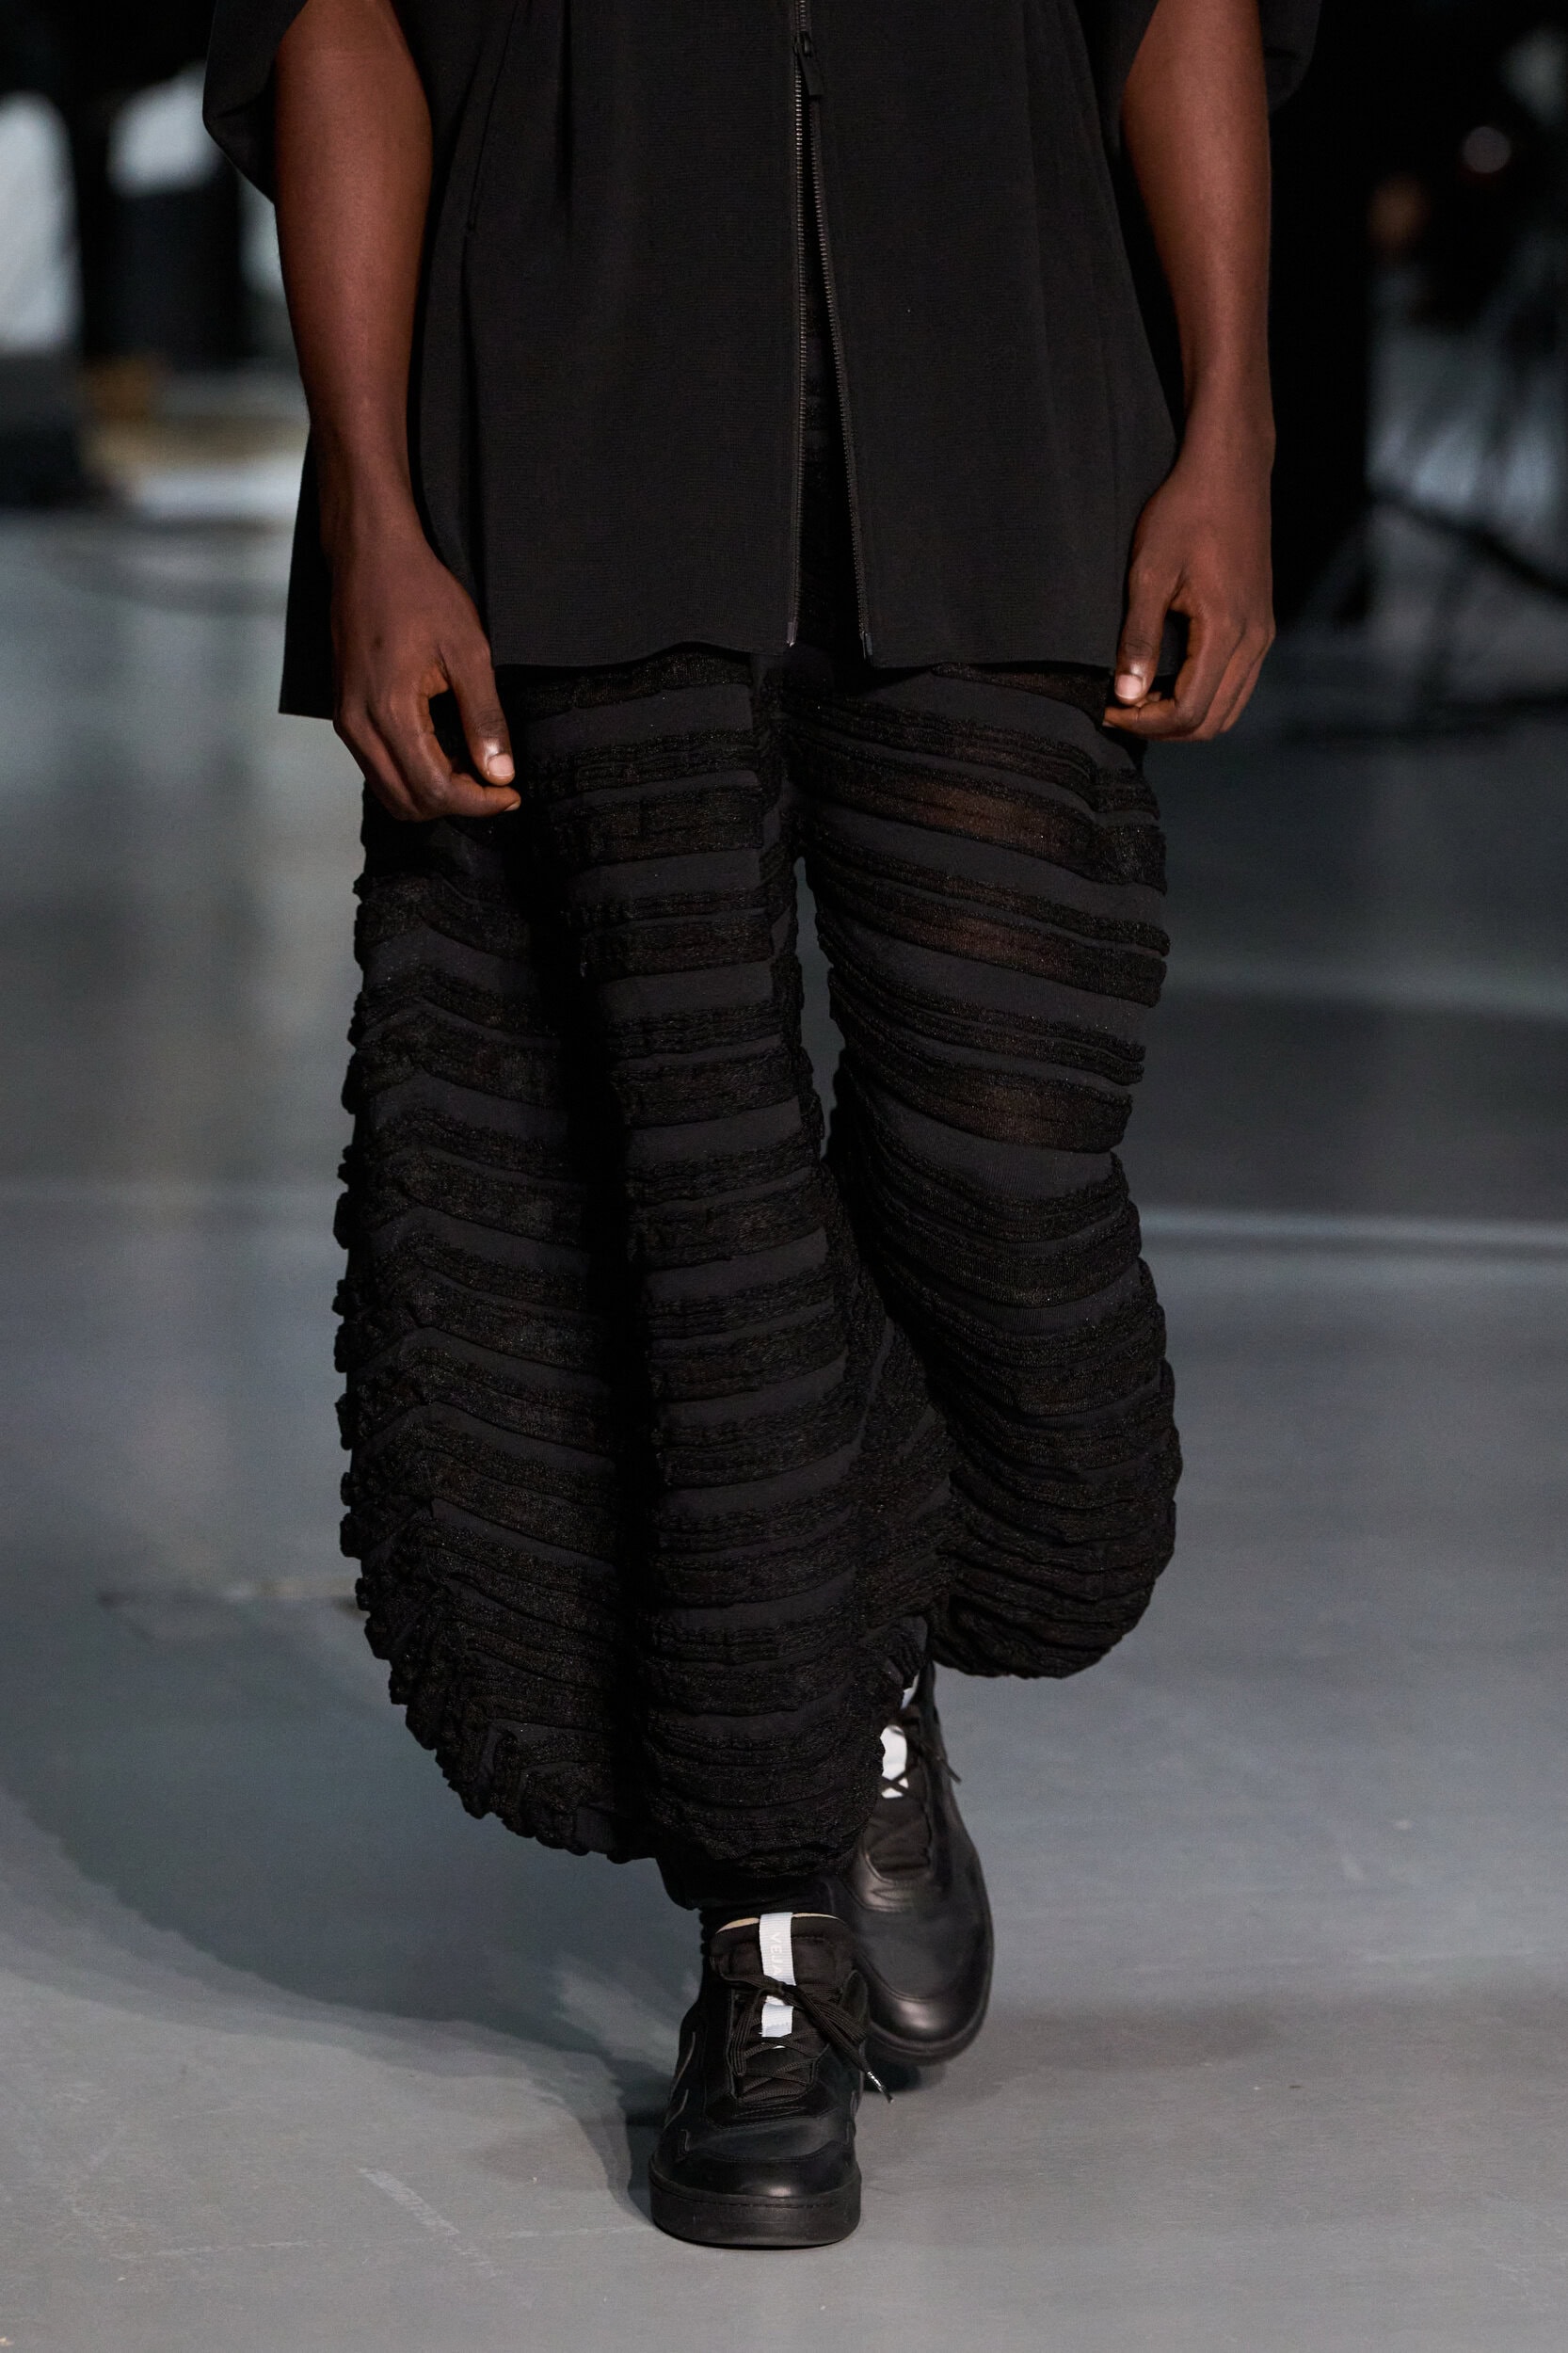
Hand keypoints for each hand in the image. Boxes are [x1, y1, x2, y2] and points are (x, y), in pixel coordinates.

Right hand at [327, 512, 519, 820]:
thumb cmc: (418, 591)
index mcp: (390, 711)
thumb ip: (483, 717)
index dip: (479, 803)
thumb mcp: (468, 651)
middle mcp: (358, 724)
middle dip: (457, 804)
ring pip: (389, 792)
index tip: (511, 792)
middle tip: (496, 783)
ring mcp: (346, 721)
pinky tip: (444, 754)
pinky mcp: (345, 714)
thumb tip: (499, 773)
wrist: (368, 554)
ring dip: (433, 794)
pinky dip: (412, 776)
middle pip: (409, 803)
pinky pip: (377, 768)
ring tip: (473, 771)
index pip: (435, 789)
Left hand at [1102, 421, 1274, 741]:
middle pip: (1211, 722)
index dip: (1144, 724)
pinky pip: (1237, 685)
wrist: (1230, 469)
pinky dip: (1203, 697)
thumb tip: (1127, 695)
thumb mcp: (1150, 571)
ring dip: (1183, 716)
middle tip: (1120, 708)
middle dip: (1162, 727)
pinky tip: (1168, 679)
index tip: (1108, 709)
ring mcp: (1262, 634)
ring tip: (1140, 697)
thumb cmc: (1184, 512)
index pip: (1189, 712)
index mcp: (1227, 630)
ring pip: (1227, 709)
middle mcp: (1254, 640)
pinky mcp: (1261, 624)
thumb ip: (1139, 637)